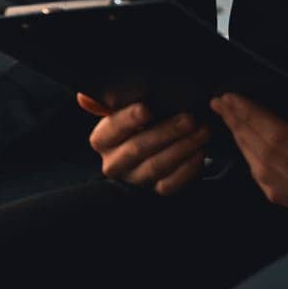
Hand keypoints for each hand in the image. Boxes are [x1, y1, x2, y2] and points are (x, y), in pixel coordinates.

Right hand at [79, 94, 210, 195]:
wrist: (153, 148)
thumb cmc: (139, 124)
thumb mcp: (124, 111)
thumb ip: (108, 103)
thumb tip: (84, 97)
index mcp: (102, 140)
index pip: (111, 130)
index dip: (128, 120)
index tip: (147, 109)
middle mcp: (114, 163)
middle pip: (137, 148)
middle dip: (166, 132)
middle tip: (189, 118)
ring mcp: (134, 179)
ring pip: (156, 166)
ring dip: (182, 148)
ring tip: (203, 132)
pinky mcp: (154, 191)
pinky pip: (170, 184)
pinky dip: (187, 169)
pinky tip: (200, 153)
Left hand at [211, 69, 287, 217]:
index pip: (279, 138)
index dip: (250, 116)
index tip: (230, 96)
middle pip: (267, 157)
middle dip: (240, 127)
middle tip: (220, 103)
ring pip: (267, 176)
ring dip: (245, 146)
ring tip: (230, 119)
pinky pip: (279, 190)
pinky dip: (260, 167)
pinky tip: (252, 148)